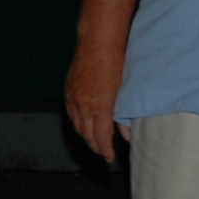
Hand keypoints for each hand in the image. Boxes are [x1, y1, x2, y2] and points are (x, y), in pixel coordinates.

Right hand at [64, 44, 130, 164]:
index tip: (111, 157)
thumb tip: (128, 135)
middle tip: (105, 153)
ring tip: (96, 141)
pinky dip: (78, 123)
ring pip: (77, 126)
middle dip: (96, 147)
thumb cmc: (117, 61)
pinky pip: (71, 114)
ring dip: (86, 136)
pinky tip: (84, 124)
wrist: (98, 41)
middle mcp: (83, 106)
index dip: (106, 151)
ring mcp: (74, 98)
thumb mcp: (126, 90)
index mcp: (100, 108)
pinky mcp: (69, 90)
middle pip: (87, 136)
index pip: (101, 139)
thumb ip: (125, 116)